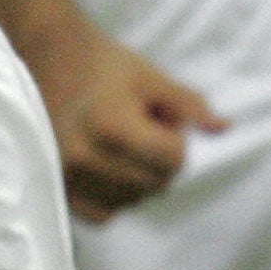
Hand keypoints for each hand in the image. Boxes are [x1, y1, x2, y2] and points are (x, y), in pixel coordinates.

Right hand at [28, 22, 226, 222]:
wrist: (46, 56)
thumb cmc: (103, 64)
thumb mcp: (150, 77)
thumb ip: (188, 104)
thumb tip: (224, 127)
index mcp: (112, 126)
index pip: (174, 160)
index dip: (175, 137)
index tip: (158, 116)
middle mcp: (85, 156)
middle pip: (156, 184)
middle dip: (159, 158)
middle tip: (138, 126)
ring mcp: (67, 174)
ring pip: (132, 201)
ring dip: (138, 179)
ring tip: (120, 143)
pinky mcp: (57, 185)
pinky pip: (102, 213)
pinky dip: (113, 197)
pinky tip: (107, 166)